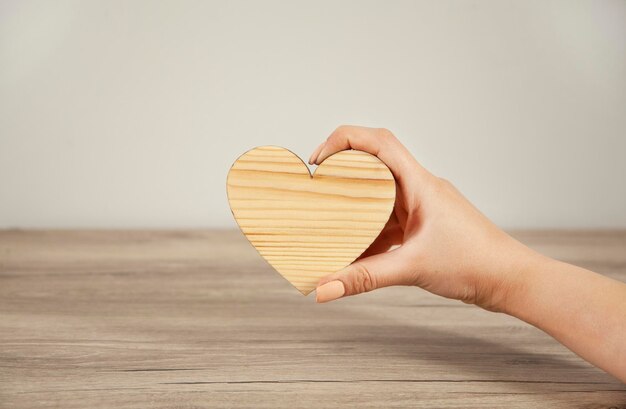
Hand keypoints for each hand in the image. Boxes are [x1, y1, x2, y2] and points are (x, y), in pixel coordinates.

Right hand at [310, 125, 537, 310]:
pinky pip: (388, 221)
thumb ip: (364, 278)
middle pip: (374, 165)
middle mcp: (419, 188)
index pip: (380, 142)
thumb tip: (325, 289)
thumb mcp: (412, 268)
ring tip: (330, 223)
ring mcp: (422, 207)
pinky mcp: (423, 225)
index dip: (345, 140)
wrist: (510, 280)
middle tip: (317, 189)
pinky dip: (370, 232)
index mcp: (420, 184)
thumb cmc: (475, 263)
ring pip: (380, 196)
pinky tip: (355, 251)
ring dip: (356, 207)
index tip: (320, 160)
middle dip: (343, 173)